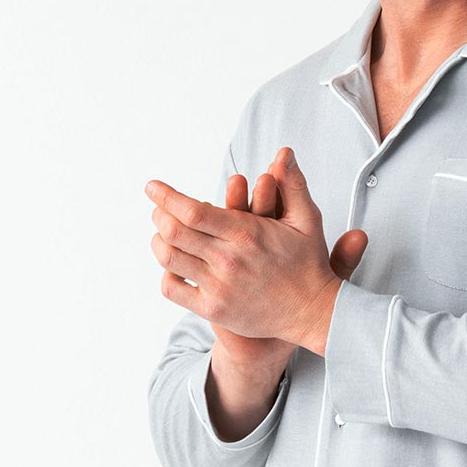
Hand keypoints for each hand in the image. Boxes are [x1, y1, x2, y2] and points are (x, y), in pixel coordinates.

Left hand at [148, 148, 367, 357]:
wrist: (313, 314)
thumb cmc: (308, 264)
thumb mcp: (306, 220)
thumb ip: (293, 184)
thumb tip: (284, 153)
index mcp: (245, 234)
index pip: (193, 211)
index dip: (167, 196)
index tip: (152, 187)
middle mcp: (228, 260)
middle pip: (174, 232)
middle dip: (160, 215)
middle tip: (159, 209)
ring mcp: (219, 287)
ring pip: (170, 259)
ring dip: (159, 241)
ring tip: (162, 233)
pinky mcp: (215, 310)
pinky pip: (174, 289)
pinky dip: (166, 274)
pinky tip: (174, 265)